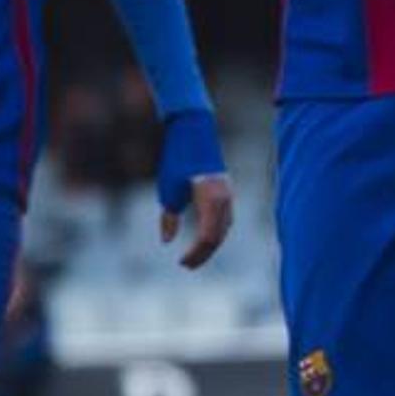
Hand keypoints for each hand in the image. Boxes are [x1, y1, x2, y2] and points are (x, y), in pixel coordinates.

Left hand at [154, 109, 231, 268]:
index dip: (195, 253)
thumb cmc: (179, 158)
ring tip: (195, 255)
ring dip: (211, 244)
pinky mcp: (226, 190)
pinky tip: (204, 237)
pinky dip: (216, 231)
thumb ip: (170, 218)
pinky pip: (225, 218)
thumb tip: (167, 240)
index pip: (207, 237)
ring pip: (224, 228)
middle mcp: (224, 199)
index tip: (181, 263)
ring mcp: (228, 194)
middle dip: (203, 253)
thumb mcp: (168, 190)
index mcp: (211, 200)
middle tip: (187, 265)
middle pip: (218, 236)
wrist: (195, 130)